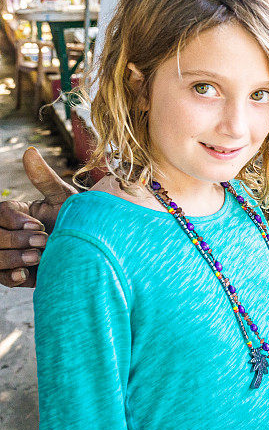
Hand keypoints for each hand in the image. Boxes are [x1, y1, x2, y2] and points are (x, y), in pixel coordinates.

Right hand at [0, 148, 75, 286]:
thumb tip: (29, 151)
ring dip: (12, 258)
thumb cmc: (80, 220)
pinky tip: (25, 275)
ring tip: (38, 257)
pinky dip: (10, 276)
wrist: (97, 249)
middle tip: (44, 241)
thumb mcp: (64, 199)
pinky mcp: (18, 275)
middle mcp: (9, 233)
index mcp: (16, 213)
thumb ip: (45, 179)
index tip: (38, 225)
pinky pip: (3, 278)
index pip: (0, 213)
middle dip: (15, 240)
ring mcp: (11, 255)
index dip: (14, 220)